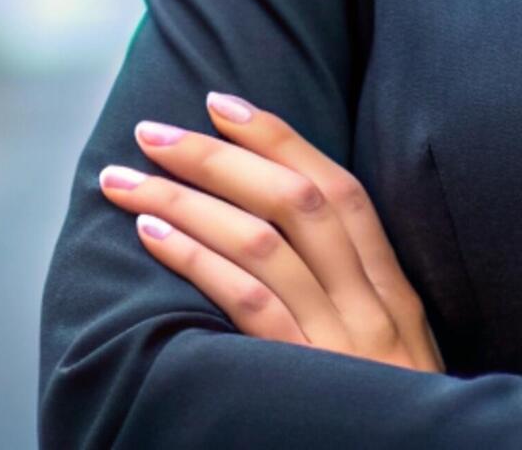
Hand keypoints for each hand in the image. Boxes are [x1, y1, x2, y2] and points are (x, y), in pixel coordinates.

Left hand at [97, 91, 441, 373]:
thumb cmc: (391, 419)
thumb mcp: (395, 360)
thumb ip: (357, 305)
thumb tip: (292, 251)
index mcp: (395, 294)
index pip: (340, 191)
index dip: (281, 139)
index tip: (224, 104)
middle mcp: (372, 305)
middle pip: (294, 201)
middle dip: (218, 156)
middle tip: (153, 131)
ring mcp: (340, 339)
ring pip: (260, 241)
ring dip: (185, 199)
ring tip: (126, 180)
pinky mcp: (304, 375)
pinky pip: (247, 302)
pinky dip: (197, 259)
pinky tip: (153, 236)